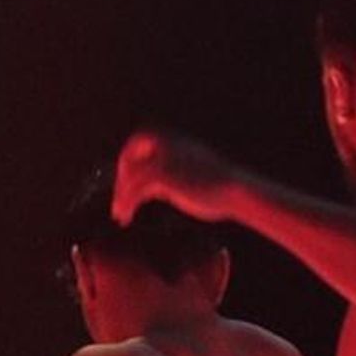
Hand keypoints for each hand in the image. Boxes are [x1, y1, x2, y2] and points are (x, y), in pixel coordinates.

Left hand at [112, 131, 238, 227]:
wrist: (235, 191)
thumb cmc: (215, 187)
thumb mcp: (186, 172)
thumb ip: (167, 171)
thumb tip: (147, 185)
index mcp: (172, 138)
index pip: (137, 142)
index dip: (127, 162)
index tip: (125, 185)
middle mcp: (165, 142)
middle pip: (128, 155)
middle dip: (121, 179)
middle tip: (119, 201)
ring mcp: (163, 157)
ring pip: (130, 175)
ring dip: (121, 196)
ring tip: (120, 214)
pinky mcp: (163, 174)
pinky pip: (135, 188)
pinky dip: (127, 203)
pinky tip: (126, 216)